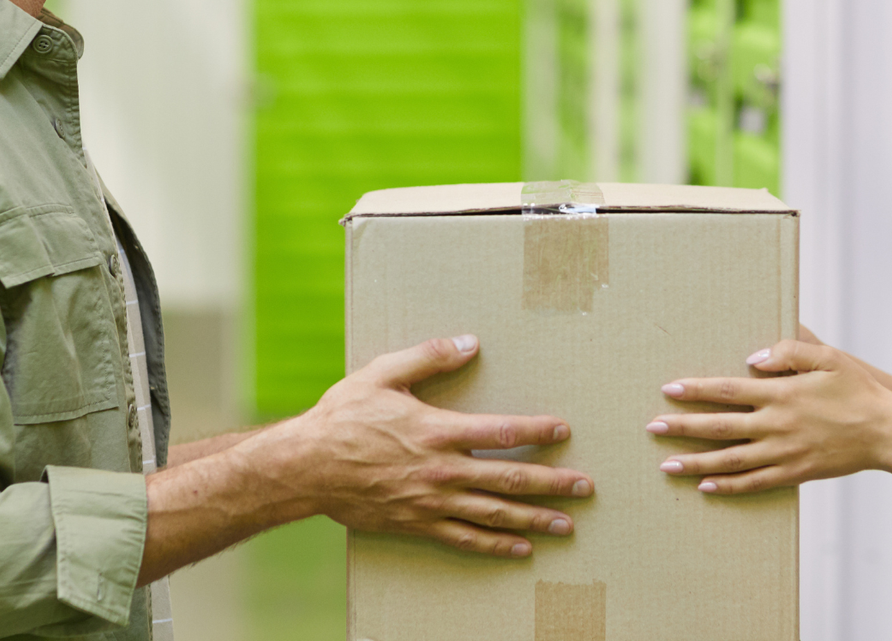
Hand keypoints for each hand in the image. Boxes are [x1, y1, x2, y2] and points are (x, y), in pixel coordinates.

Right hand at [272, 334, 593, 557]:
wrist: (305, 467)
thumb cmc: (342, 417)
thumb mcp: (383, 374)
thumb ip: (429, 357)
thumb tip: (470, 342)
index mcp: (437, 431)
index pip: (502, 432)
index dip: (537, 432)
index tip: (564, 430)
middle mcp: (441, 470)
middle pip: (508, 480)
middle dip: (552, 484)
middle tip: (585, 487)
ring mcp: (431, 502)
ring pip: (493, 515)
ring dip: (534, 520)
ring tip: (567, 524)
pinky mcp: (417, 523)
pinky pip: (463, 538)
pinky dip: (495, 546)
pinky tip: (520, 549)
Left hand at [647, 339, 891, 494]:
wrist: (885, 431)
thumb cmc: (856, 389)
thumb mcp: (827, 357)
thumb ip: (789, 351)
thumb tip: (753, 359)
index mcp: (781, 393)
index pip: (727, 391)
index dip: (695, 390)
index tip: (669, 390)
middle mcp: (776, 424)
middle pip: (719, 427)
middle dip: (682, 428)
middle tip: (652, 429)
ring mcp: (783, 452)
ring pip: (730, 460)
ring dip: (695, 462)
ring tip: (667, 464)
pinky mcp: (794, 473)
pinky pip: (754, 483)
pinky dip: (728, 486)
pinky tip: (705, 487)